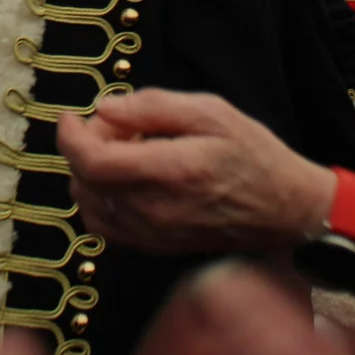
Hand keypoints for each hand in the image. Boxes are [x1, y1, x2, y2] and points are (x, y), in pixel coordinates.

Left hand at [58, 90, 330, 255]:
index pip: (92, 161)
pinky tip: (125, 179)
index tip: (72, 116)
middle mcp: (154, 209)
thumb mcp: (210, 111)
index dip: (70, 136)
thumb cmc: (252, 154)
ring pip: (88, 202)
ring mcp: (152, 234)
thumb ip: (152, 107)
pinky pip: (103, 224)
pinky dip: (99, 198)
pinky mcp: (153, 247)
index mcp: (170, 171)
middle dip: (86, 145)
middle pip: (85, 179)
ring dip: (92, 172)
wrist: (284, 209)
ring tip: (129, 152)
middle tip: (119, 127)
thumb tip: (104, 109)